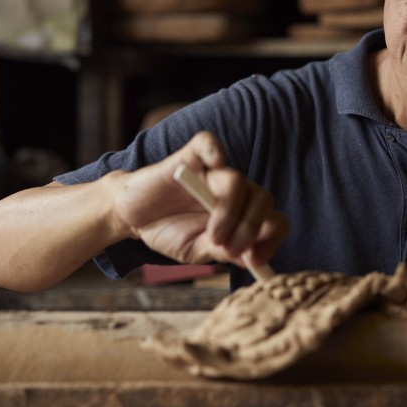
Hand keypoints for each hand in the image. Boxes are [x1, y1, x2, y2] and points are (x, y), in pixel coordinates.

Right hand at [109, 131, 287, 270]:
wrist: (132, 216)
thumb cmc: (169, 230)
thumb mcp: (196, 250)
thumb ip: (223, 252)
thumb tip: (250, 259)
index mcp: (243, 213)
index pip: (274, 220)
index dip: (272, 239)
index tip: (256, 262)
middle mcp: (234, 191)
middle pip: (262, 199)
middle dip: (251, 228)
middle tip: (228, 250)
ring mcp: (212, 172)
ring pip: (238, 181)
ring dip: (230, 212)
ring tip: (212, 235)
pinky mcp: (190, 157)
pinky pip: (208, 143)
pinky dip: (214, 151)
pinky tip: (214, 164)